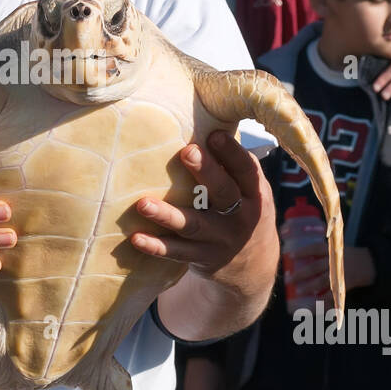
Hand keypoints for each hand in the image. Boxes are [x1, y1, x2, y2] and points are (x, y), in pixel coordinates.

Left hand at [130, 130, 277, 299]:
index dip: (232, 152)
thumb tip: (206, 121)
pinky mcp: (201, 258)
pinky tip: (136, 238)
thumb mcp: (250, 192)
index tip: (214, 135)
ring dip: (166, 215)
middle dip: (206, 172)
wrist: (252, 268)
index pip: (246, 170)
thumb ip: (232, 166)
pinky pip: (176, 253)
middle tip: (187, 152)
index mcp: (254, 194)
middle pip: (222, 193)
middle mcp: (240, 217)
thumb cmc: (242, 212)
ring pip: (192, 225)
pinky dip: (156, 247)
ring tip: (142, 203)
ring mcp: (220, 240)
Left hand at [287, 241, 374, 302]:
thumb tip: (294, 255)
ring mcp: (339, 273)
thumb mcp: (335, 249)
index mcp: (331, 250)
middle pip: (315, 267)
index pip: (315, 249)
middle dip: (301, 274)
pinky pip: (332, 294)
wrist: (368, 264)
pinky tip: (314, 304)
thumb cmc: (344, 256)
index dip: (302, 251)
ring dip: (309, 287)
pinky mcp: (344, 285)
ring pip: (322, 281)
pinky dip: (323, 300)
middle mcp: (334, 261)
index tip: (290, 255)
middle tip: (289, 279)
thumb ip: (319, 252)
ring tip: (298, 291)